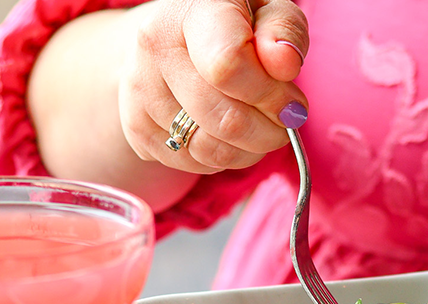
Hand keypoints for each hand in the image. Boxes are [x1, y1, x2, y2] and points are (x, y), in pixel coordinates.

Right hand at [121, 0, 308, 173]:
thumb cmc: (234, 25)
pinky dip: (221, 159)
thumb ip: (284, 31)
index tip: (292, 102)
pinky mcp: (135, 128)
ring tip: (260, 128)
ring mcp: (138, 89)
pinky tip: (228, 134)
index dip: (270, 95)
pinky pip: (191, 164)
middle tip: (284, 121)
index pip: (229, 66)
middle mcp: (155, 45)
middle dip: (270, 131)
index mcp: (192, 10)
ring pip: (209, 149)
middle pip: (225, 118)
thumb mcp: (269, 12)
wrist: (176, 38)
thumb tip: (284, 63)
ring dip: (249, 150)